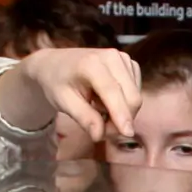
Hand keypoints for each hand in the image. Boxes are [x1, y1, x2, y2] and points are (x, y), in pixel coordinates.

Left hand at [9, 47, 141, 151]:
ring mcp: (123, 58)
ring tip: (98, 109)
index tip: (127, 134)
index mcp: (92, 63)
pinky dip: (124, 102)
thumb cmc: (57, 83)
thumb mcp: (64, 102)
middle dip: (122, 119)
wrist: (55, 64)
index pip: (112, 92)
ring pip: (135, 95)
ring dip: (122, 111)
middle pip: (131, 96)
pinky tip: (107, 99)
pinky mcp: (130, 63)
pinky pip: (136, 91)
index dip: (121, 114)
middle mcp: (112, 57)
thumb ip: (83, 118)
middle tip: (101, 128)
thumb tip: (100, 135)